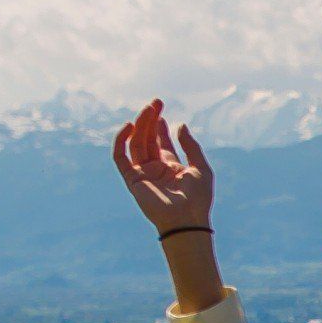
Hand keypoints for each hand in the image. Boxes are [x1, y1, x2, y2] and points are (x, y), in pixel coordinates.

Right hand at [111, 99, 213, 233]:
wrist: (187, 220)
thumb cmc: (198, 198)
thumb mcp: (201, 167)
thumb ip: (190, 146)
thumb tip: (180, 125)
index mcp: (171, 167)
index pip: (161, 142)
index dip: (159, 126)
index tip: (160, 110)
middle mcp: (155, 169)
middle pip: (148, 139)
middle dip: (150, 120)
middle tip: (156, 102)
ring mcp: (143, 174)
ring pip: (136, 143)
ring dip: (140, 125)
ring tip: (148, 109)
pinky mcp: (131, 179)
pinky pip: (120, 157)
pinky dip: (121, 141)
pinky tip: (130, 126)